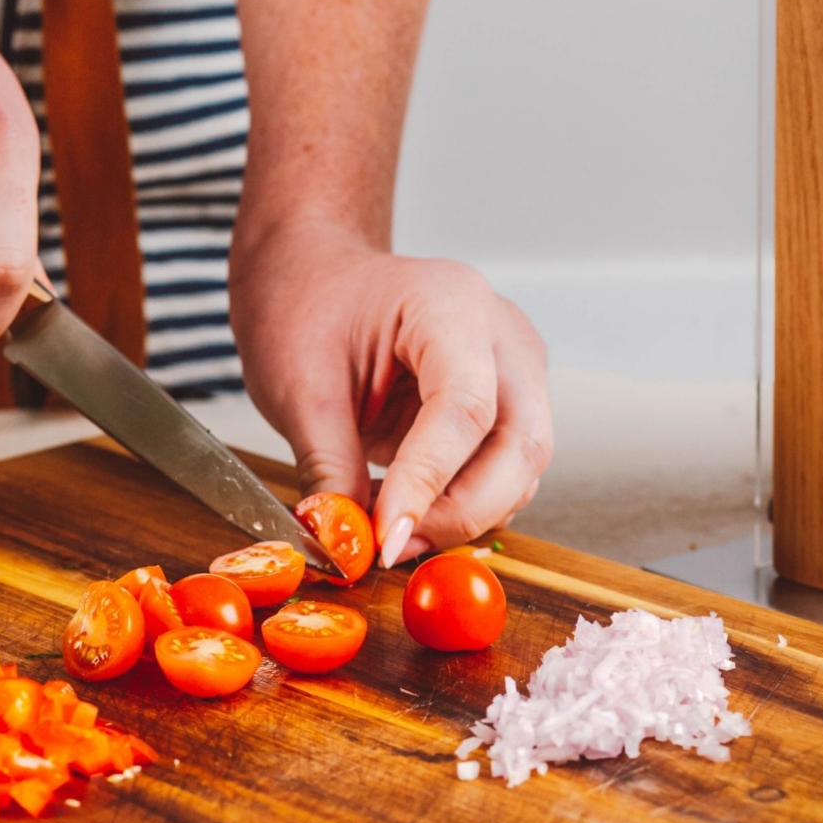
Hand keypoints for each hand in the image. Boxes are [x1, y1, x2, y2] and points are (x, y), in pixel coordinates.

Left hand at [229, 218, 553, 566]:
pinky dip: (463, 503)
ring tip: (391, 529)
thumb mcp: (300, 389)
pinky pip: (505, 470)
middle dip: (460, 511)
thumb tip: (349, 545)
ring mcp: (516, 368)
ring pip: (521, 468)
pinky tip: (410, 509)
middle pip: (519, 444)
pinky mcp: (509, 401)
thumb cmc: (306, 306)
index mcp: (451, 304)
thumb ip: (331, 469)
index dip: (429, 482)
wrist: (316, 276)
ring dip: (463, 514)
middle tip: (392, 546)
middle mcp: (503, 334)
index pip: (465, 407)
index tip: (386, 537)